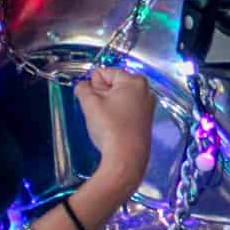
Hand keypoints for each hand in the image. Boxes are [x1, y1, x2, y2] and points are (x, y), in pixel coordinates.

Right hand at [75, 66, 155, 183]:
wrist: (126, 158)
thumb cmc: (110, 128)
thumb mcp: (90, 103)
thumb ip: (83, 88)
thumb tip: (83, 85)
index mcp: (135, 81)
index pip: (105, 72)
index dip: (93, 83)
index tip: (90, 98)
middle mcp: (145, 90)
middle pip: (114, 84)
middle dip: (101, 94)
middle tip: (97, 110)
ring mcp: (147, 105)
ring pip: (119, 97)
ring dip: (108, 105)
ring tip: (104, 119)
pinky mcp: (145, 119)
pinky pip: (126, 109)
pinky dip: (116, 114)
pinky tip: (112, 126)